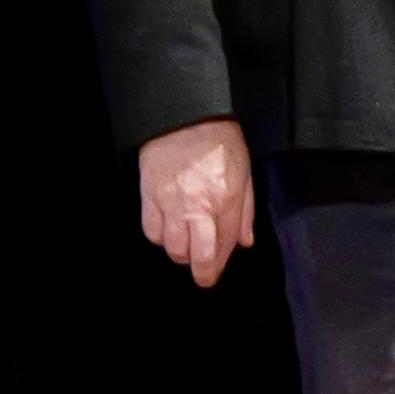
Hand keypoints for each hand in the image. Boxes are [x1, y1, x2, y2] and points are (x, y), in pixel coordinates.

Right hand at [136, 118, 255, 288]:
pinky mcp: (149, 196)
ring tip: (188, 249)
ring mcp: (170, 203)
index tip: (218, 270)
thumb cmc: (220, 142)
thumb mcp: (245, 174)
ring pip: (172, 248)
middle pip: (197, 256)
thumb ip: (245, 212)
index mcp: (226, 199)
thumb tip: (244, 242)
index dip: (222, 263)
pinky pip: (152, 231)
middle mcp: (197, 206)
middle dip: (202, 272)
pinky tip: (170, 232)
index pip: (225, 246)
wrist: (186, 118)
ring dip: (182, 255)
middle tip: (204, 275)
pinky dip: (161, 238)